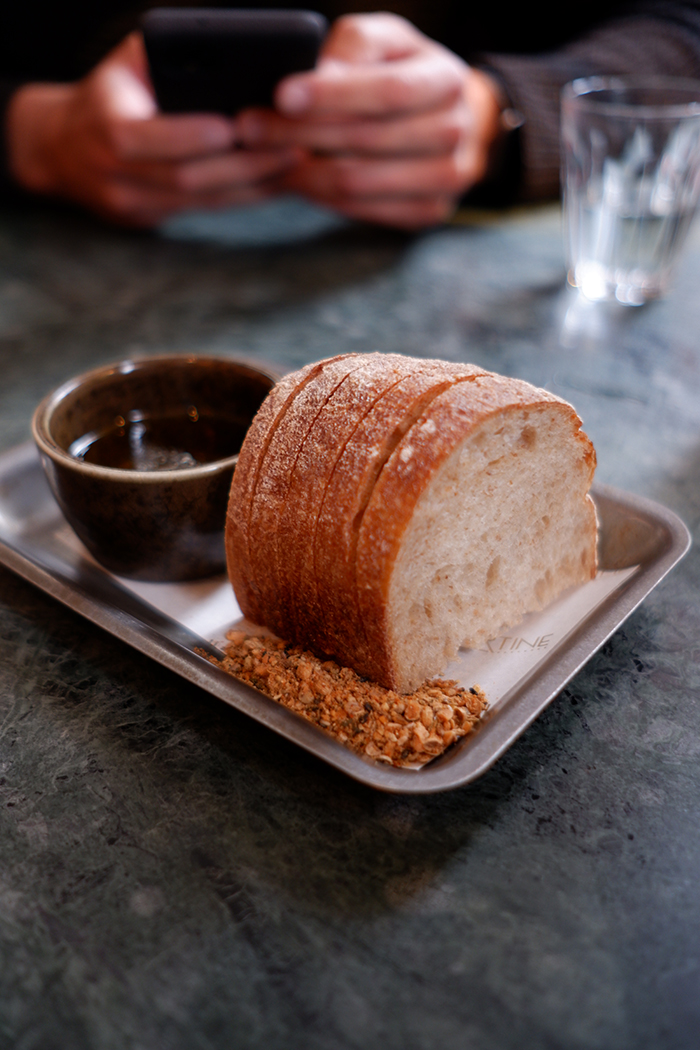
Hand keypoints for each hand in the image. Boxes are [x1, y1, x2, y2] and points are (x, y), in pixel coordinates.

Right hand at [6, 33, 299, 226]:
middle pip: (184, 179)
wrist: (64, 150)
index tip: (234, 126)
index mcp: (103, 125)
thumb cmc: (112, 92)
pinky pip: (203, 212)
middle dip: (241, 164)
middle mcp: (113, 172)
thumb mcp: (129, 62)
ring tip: (292, 164)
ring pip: (201, 203)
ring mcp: (130, 204)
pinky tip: (274, 181)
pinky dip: (242, 197)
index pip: (144, 138)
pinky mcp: (149, 222)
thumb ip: (170, 54)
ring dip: (252, 185)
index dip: (190, 135)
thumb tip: (230, 50)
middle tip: (289, 147)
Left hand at [236, 13, 504, 228]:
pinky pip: (361, 210)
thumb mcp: (384, 41)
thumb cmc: (402, 71)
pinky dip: (322, 196)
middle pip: (366, 140)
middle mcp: (455, 132)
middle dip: (301, 134)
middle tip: (250, 129)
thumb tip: (318, 74)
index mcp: (446, 80)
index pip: (388, 92)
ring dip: (303, 171)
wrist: (446, 118)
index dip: (333, 95)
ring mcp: (445, 178)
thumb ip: (354, 48)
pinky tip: (298, 178)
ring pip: (357, 182)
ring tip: (265, 155)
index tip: (283, 95)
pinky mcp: (428, 211)